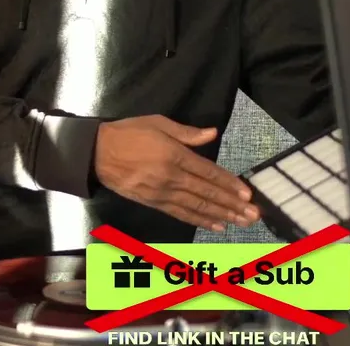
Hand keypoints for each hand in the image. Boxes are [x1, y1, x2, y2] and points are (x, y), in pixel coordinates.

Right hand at [94, 116, 258, 231]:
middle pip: (207, 192)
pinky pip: (180, 213)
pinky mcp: (153, 202)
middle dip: (232, 204)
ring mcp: (162, 192)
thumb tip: (212, 134)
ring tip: (241, 223)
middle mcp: (171, 177)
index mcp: (174, 155)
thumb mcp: (157, 123)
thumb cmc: (127, 133)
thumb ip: (186, 133)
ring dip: (221, 215)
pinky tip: (215, 225)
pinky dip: (199, 220)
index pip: (209, 172)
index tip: (247, 194)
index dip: (229, 184)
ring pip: (197, 206)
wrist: (95, 153)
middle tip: (253, 215)